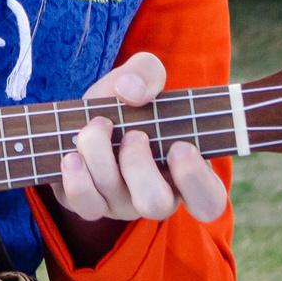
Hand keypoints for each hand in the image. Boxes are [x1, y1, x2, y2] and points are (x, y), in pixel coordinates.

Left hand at [53, 51, 230, 224]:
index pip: (209, 201)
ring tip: (97, 127)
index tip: (180, 147)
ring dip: (101, 158)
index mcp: (185, 171)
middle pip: (156, 205)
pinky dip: (76, 180)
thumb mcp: (142, 78)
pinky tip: (72, 155)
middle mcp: (157, 195)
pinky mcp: (90, 204)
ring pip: (117, 201)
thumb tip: (131, 91)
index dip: (196, 180)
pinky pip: (85, 207)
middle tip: (133, 134)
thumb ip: (146, 73)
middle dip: (138, 164)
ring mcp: (122, 204)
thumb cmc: (126, 103)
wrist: (85, 117)